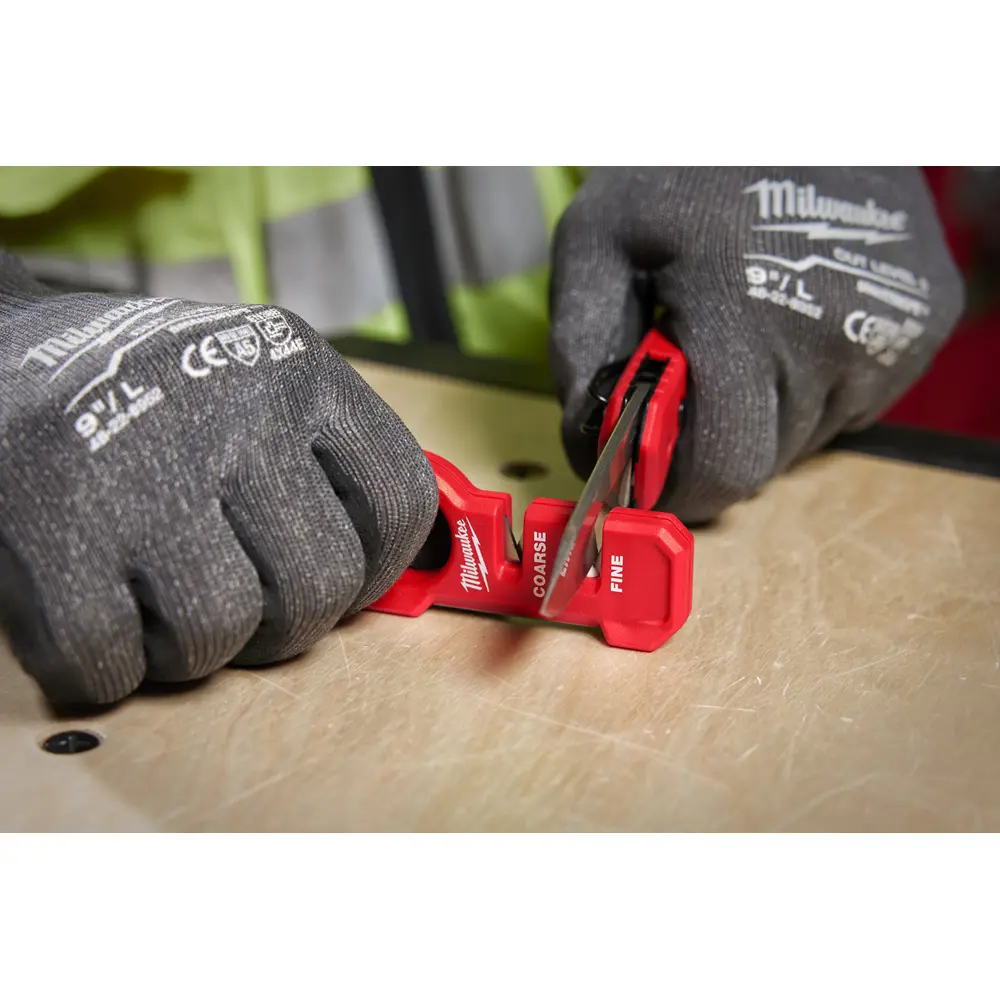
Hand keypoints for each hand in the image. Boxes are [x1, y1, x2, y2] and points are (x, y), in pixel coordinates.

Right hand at [0, 251, 437, 705]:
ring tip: (161, 599)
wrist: (3, 352)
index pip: (400, 502)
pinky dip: (106, 665)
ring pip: (222, 633)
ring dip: (194, 646)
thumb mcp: (260, 382)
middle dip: (285, 622)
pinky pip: (112, 662)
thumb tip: (397, 570)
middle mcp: (234, 413)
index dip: (380, 567)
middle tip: (240, 596)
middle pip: (320, 588)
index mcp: (301, 372)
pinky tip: (99, 611)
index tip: (342, 576)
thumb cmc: (153, 390)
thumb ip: (329, 463)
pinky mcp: (53, 530)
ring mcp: (141, 472)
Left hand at [548, 167, 965, 522]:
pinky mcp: (925, 324)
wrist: (798, 101)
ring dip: (763, 410)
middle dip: (714, 436)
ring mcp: (892, 331)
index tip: (652, 468)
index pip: (724, 466)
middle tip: (694, 373)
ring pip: (807, 437)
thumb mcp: (598, 240)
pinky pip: (850, 405)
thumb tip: (591, 446)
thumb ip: (582, 349)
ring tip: (746, 331)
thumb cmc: (686, 170)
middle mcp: (833, 333)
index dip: (679, 482)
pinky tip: (791, 321)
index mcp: (744, 311)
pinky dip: (810, 385)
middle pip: (763, 460)